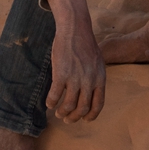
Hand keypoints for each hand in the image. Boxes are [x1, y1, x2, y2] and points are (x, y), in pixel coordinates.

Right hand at [44, 0, 105, 123]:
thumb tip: (91, 92)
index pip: (98, 105)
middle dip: (74, 117)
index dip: (91, 116)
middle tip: (67, 119)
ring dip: (62, 112)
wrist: (75, 30)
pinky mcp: (60, 74)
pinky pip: (54, 95)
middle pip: (82, 108)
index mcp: (100, 79)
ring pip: (68, 105)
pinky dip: (51, 102)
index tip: (85, 119)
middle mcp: (88, 81)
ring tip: (58, 113)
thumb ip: (95, 78)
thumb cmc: (85, 44)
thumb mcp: (97, 62)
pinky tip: (48, 103)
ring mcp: (74, 79)